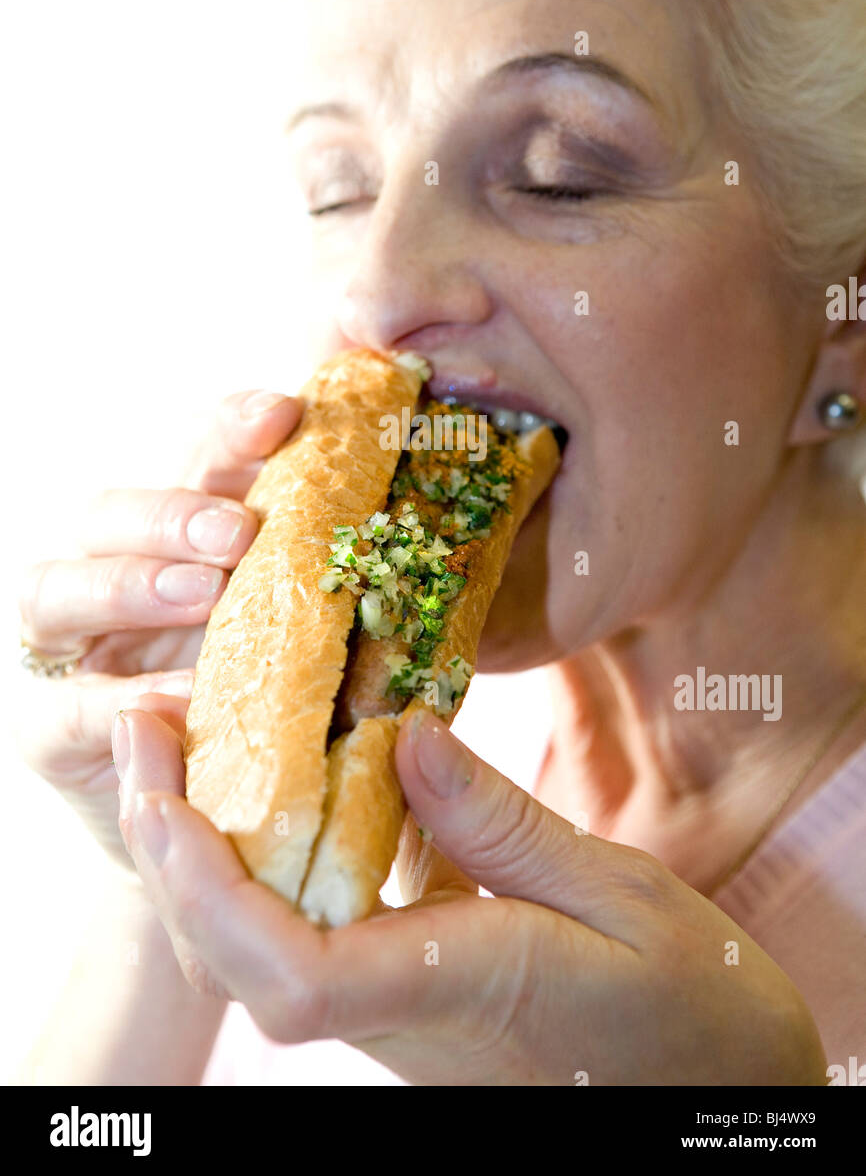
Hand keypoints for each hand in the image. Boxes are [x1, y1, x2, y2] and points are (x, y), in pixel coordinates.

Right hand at [15, 390, 302, 868]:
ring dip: (129, 583)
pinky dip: (120, 702)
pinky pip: (64, 707)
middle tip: (240, 533)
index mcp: (173, 533)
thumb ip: (329, 576)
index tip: (285, 416)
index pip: (188, 457)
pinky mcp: (46, 729)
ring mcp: (67, 650)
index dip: (229, 430)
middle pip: (107, 512)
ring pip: (53, 588)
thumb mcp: (305, 628)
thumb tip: (417, 523)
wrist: (220, 815)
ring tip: (203, 595)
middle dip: (173, 513)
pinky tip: (180, 701)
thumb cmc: (272, 700)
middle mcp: (105, 573)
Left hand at [116, 704, 827, 1085]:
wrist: (707, 1089)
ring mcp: (393, 1008)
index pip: (297, 976)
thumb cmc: (689, 1007)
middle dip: (168, 851)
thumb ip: (507, 825)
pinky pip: (299, 930)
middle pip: (238, 962)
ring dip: (197, 849)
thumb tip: (403, 738)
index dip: (213, 897)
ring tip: (178, 739)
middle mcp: (402, 1011)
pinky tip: (263, 782)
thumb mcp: (621, 894)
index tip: (170, 803)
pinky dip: (257, 855)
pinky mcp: (401, 989)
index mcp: (460, 989)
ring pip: (253, 949)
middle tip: (144, 727)